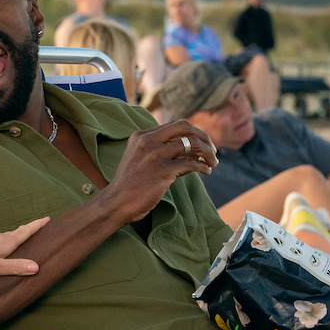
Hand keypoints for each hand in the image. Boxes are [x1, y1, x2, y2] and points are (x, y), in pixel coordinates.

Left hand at [0, 217, 49, 278]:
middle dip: (32, 229)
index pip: (26, 231)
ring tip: (29, 237)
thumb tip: (37, 267)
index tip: (49, 218)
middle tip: (43, 226)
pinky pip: (1, 241)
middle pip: (19, 232)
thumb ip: (14, 267)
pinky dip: (10, 241)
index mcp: (5, 242)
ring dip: (21, 235)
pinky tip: (6, 248)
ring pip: (10, 237)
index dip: (38, 225)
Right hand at [101, 121, 216, 223]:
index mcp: (141, 136)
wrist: (116, 203)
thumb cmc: (129, 185)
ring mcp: (156, 155)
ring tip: (213, 163)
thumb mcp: (138, 159)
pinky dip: (203, 167)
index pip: (175, 126)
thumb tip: (188, 151)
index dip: (192, 133)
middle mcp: (148, 141)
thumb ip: (157, 150)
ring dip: (208, 153)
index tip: (201, 143)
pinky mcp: (163, 171)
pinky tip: (206, 171)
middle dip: (203, 137)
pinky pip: (192, 164)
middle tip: (212, 149)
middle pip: (185, 127)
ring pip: (192, 144)